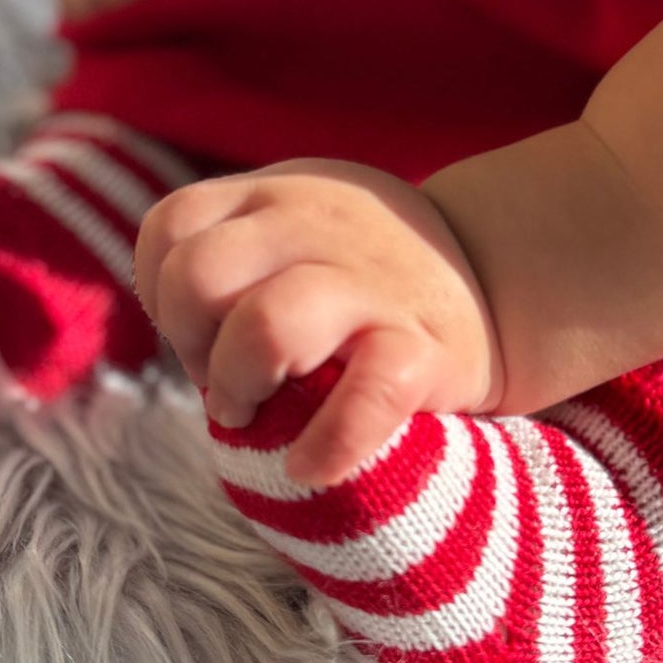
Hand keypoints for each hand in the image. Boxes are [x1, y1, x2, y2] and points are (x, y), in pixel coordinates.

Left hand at [133, 160, 506, 485]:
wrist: (502, 278)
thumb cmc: (371, 276)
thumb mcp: (301, 231)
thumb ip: (237, 255)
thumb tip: (182, 339)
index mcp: (278, 196)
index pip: (172, 225)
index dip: (161, 292)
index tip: (200, 333)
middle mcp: (318, 227)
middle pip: (198, 274)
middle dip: (189, 343)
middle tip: (225, 381)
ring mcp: (372, 287)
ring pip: (266, 326)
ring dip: (240, 384)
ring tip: (254, 416)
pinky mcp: (424, 351)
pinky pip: (362, 399)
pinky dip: (325, 445)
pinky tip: (310, 466)